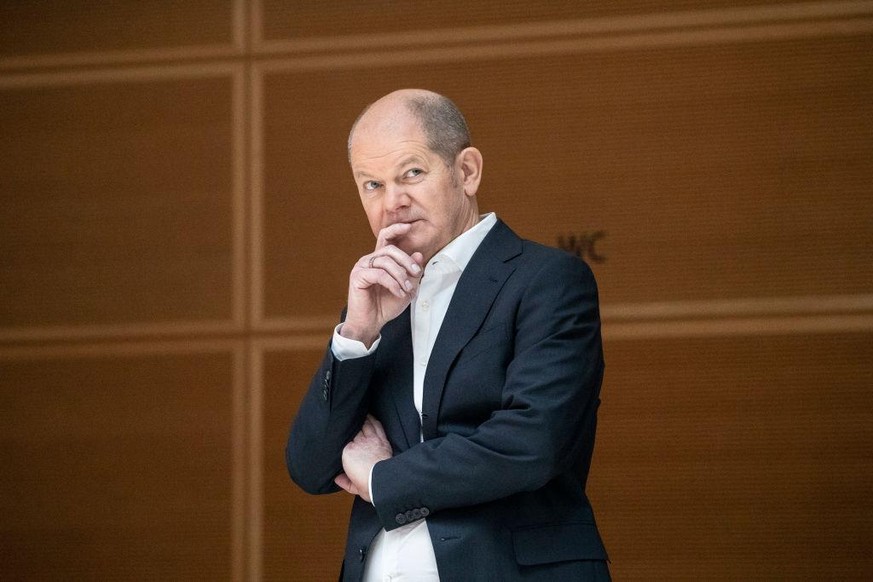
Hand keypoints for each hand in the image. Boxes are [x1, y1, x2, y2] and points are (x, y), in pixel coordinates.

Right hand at [334, 415, 391, 501]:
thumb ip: (344, 481)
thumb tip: (337, 479)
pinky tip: (370, 416)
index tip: (340, 428)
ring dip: (362, 418)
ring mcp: (372, 440)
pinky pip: (377, 426)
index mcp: (348, 452)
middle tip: (348, 415)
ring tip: (359, 412)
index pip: (344, 438)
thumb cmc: (366, 484)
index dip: (343, 432)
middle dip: (351, 422)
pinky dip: (373, 420)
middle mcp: (359, 443)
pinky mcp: (382, 441)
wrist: (381, 482)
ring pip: (366, 424)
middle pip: (354, 428)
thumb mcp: (353, 486)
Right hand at [341, 223, 423, 346]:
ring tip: (407, 289)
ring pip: (385, 261)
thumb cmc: (386, 305)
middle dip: (406, 260)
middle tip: (416, 273)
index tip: (409, 226)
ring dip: (400, 275)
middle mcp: (369, 260)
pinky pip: (379, 274)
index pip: (385, 238)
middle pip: (390, 249)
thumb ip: (412, 273)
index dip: (396, 229)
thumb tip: (418, 255)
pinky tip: (398, 292)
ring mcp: (362, 267)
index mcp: (379, 260)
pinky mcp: (357, 276)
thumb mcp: (406, 288)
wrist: (371, 323)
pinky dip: (392, 283)